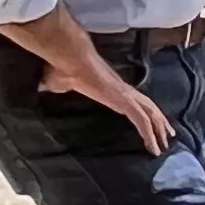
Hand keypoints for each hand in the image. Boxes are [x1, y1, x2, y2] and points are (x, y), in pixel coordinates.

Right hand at [17, 16, 168, 153]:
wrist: (70, 58)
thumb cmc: (64, 68)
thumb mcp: (56, 82)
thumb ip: (53, 86)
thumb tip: (37, 86)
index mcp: (111, 87)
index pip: (132, 101)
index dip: (143, 111)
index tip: (148, 121)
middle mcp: (122, 90)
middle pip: (148, 107)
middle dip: (159, 122)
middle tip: (167, 135)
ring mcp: (125, 94)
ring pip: (149, 114)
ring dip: (159, 130)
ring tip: (165, 144)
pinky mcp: (123, 100)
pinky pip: (141, 120)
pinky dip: (149, 134)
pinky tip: (154, 146)